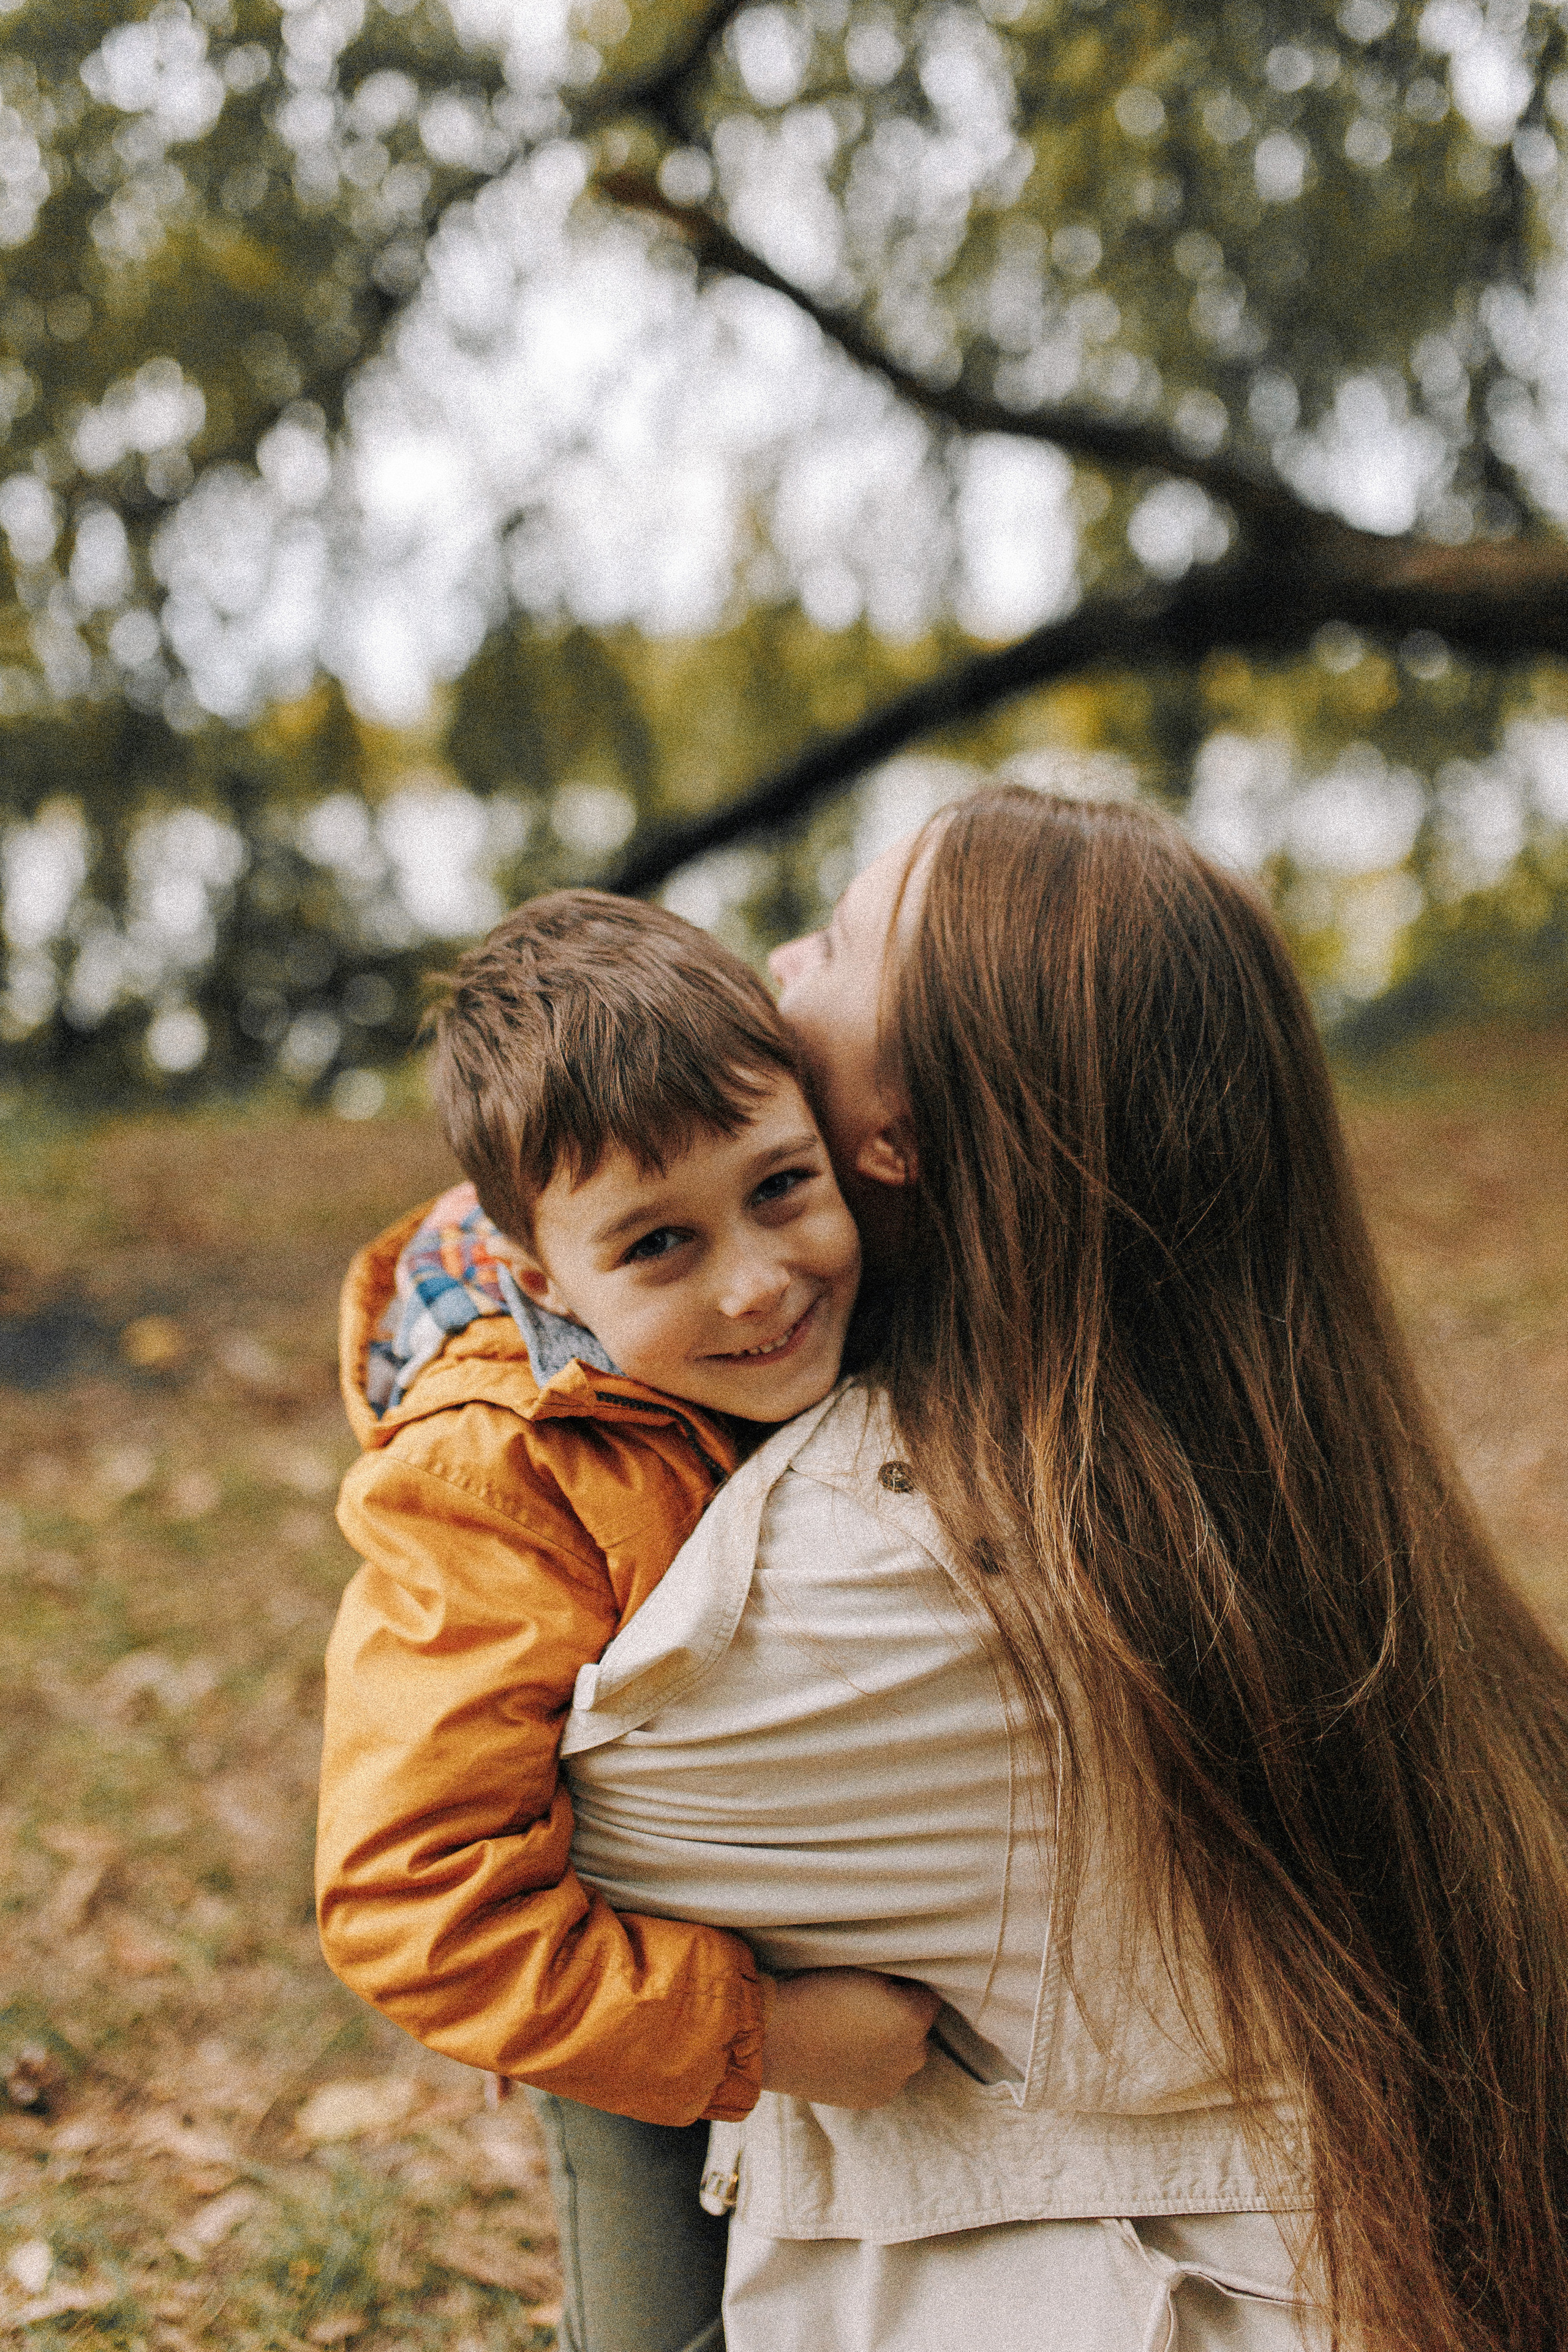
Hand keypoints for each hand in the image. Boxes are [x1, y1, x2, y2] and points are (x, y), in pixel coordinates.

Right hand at [759, 1968, 941, 2108]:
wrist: (773, 2037)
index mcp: (913, 2019)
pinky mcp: (872, 2099)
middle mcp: (912, 2056)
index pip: (928, 1993)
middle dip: (900, 2015)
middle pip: (917, 2027)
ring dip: (889, 2041)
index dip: (905, 1983)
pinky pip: (885, 2074)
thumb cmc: (815, 1992)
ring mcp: (893, 2082)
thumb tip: (905, 1980)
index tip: (880, 1979)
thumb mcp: (862, 1968)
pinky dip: (874, 2063)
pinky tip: (845, 2049)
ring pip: (902, 2053)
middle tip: (863, 2003)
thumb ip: (894, 1976)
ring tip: (851, 2028)